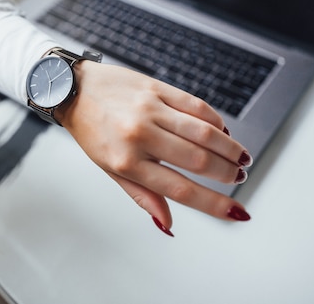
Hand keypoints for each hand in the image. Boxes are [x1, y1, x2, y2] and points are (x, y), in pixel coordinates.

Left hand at [56, 61, 251, 233]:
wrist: (73, 89)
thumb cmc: (91, 132)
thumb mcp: (110, 169)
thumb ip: (142, 196)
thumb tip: (168, 225)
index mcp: (126, 163)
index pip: (180, 190)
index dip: (214, 204)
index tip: (238, 212)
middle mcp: (139, 136)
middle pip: (199, 160)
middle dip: (227, 173)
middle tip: (239, 177)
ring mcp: (149, 110)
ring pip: (204, 132)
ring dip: (229, 148)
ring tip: (240, 158)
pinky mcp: (155, 88)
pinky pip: (196, 105)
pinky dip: (216, 120)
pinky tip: (222, 131)